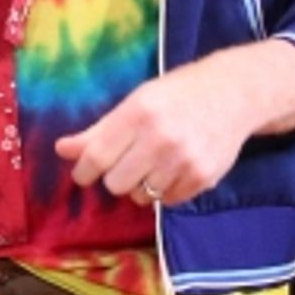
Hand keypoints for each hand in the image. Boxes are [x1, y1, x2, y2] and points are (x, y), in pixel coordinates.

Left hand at [54, 43, 294, 206]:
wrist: (233, 93)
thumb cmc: (176, 95)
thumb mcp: (136, 102)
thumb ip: (99, 130)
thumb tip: (61, 150)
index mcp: (139, 112)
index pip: (96, 157)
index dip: (84, 170)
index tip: (84, 172)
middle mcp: (161, 137)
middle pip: (116, 183)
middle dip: (115, 176)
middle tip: (125, 163)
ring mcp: (184, 160)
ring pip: (142, 196)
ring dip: (140, 185)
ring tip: (152, 163)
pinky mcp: (203, 177)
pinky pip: (168, 201)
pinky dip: (165, 190)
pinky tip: (173, 169)